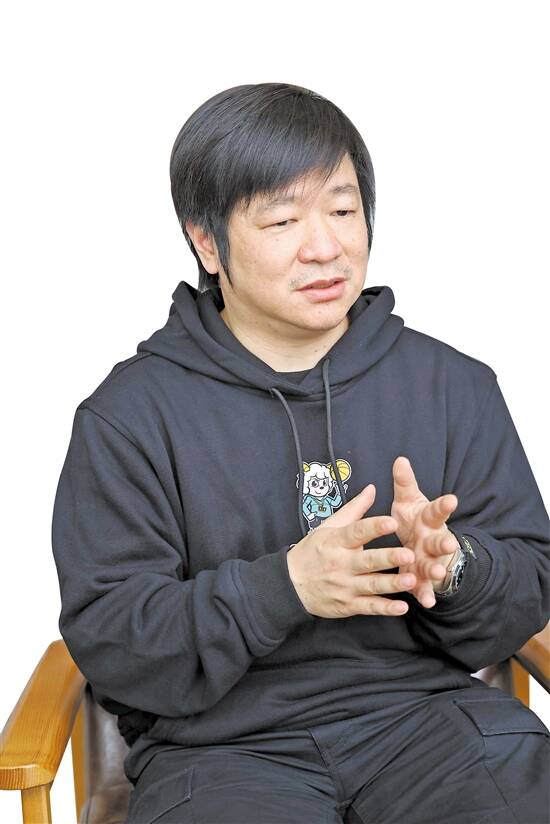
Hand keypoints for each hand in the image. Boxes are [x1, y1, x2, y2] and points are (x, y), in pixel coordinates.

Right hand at [287, 485, 418, 617]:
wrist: (290, 585)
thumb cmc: (312, 552)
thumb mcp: (329, 527)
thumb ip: (354, 509)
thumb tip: (372, 489)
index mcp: (337, 542)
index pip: (357, 532)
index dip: (374, 527)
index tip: (392, 522)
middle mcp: (341, 564)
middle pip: (367, 561)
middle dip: (388, 558)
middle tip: (409, 554)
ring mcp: (344, 586)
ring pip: (371, 585)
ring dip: (392, 584)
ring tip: (412, 580)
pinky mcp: (347, 605)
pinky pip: (368, 607)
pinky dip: (384, 608)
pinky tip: (401, 607)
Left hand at [390, 456, 460, 607]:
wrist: (420, 548)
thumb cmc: (414, 521)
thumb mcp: (408, 502)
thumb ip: (405, 484)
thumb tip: (400, 459)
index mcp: (428, 519)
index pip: (437, 510)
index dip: (444, 505)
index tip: (452, 499)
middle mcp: (433, 540)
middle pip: (441, 540)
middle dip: (445, 542)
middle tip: (448, 543)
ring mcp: (430, 560)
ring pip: (434, 565)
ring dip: (436, 569)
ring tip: (436, 572)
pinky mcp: (423, 579)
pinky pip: (424, 587)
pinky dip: (426, 594)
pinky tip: (427, 602)